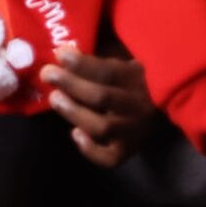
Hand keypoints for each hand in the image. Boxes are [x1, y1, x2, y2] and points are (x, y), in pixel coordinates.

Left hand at [39, 46, 155, 167]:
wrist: (158, 111)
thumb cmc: (128, 77)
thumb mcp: (120, 56)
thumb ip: (98, 53)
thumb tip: (66, 49)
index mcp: (136, 77)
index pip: (109, 71)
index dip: (82, 63)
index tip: (59, 54)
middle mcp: (137, 105)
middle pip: (103, 97)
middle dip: (72, 84)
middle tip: (47, 74)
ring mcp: (132, 132)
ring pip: (103, 127)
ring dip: (75, 112)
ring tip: (54, 98)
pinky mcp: (126, 152)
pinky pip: (109, 158)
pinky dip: (90, 149)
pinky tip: (74, 134)